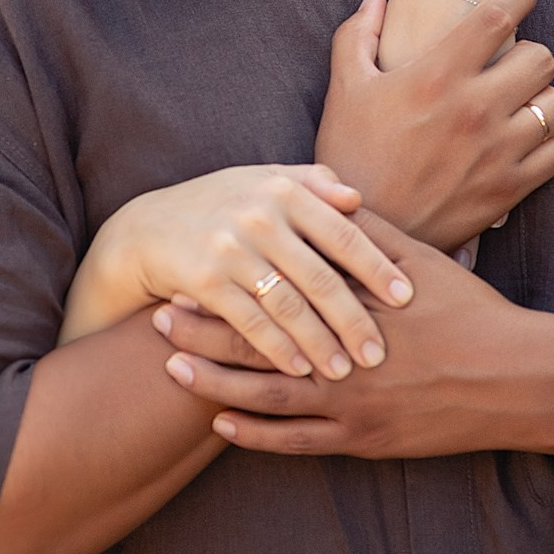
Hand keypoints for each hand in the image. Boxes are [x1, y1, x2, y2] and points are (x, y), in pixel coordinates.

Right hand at [68, 166, 412, 378]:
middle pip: (321, 277)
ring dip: (319, 343)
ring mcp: (230, 249)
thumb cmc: (220, 206)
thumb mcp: (263, 183)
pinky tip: (299, 368)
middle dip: (353, 320)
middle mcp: (259, 216)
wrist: (147, 229)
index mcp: (283, 190)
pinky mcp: (205, 281)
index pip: (343, 234)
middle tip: (379, 353)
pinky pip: (250, 322)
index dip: (377, 269)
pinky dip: (277, 348)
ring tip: (343, 371)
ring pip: (288, 305)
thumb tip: (357, 197)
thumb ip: (312, 184)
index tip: (406, 299)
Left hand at [157, 216, 553, 459]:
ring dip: (217, 381)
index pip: (278, 289)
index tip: (188, 267)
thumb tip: (326, 199)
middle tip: (156, 318)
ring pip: (268, 394)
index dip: (230, 280)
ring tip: (172, 368)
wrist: (516, 378)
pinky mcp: (364, 439)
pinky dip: (256, 434)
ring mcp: (353, 402)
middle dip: (205, 328)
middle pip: (261, 340)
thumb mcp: (421, 264)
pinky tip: (221, 425)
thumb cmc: (471, 313)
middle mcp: (347, 353)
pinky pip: (297, 441)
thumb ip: (367, 236)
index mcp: (355, 305)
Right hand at [315, 0, 553, 247]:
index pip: (500, 15)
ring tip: (520, 102)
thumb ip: (357, 36)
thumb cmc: (350, 155)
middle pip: (542, 58)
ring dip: (543, 97)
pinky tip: (523, 139)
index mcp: (437, 75)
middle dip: (530, 52)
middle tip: (512, 61)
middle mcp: (475, 108)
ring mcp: (498, 150)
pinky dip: (547, 141)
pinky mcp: (510, 187)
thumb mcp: (344, 90)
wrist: (367, 232)